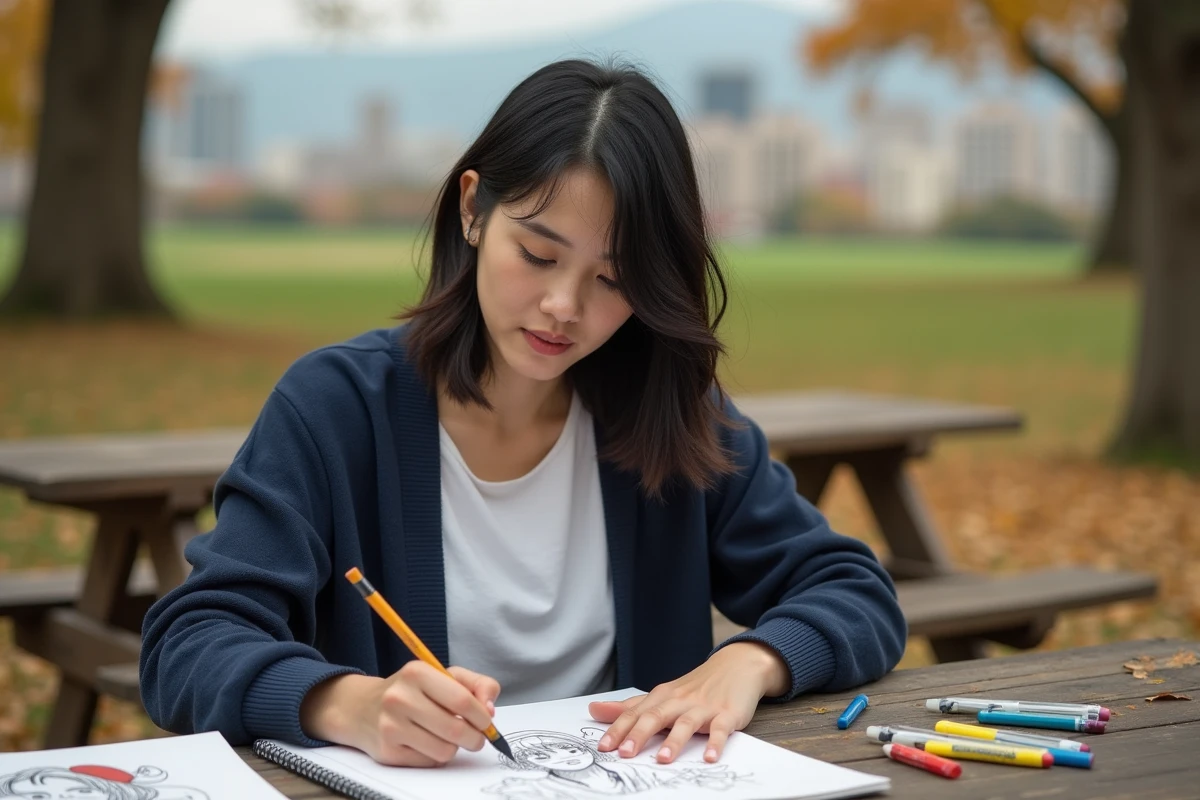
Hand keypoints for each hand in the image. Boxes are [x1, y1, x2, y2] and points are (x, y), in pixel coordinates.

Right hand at [300, 662, 500, 766]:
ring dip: (454, 748)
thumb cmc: (413, 690)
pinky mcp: (387, 752)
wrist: (363, 708)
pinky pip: (428, 762)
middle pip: (456, 730)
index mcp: (417, 673)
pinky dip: (435, 755)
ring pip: (444, 750)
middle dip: (476, 738)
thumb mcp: (444, 676)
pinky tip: (426, 742)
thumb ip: (477, 685)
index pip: (462, 701)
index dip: (482, 716)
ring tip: (448, 736)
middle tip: (477, 736)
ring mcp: (391, 726)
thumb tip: (490, 710)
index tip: (487, 722)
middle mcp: (400, 698)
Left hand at [587, 642, 788, 764]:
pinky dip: (715, 743)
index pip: (635, 714)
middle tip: (625, 754)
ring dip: (674, 741)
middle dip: (639, 735)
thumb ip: (630, 707)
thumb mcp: (661, 695)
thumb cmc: (695, 686)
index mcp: (661, 697)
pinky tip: (709, 757)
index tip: (603, 746)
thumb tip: (594, 710)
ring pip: (685, 724)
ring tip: (662, 759)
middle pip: (655, 716)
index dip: (618, 729)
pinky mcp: (727, 714)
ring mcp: (703, 707)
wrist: (736, 664)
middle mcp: (679, 701)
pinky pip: (720, 730)